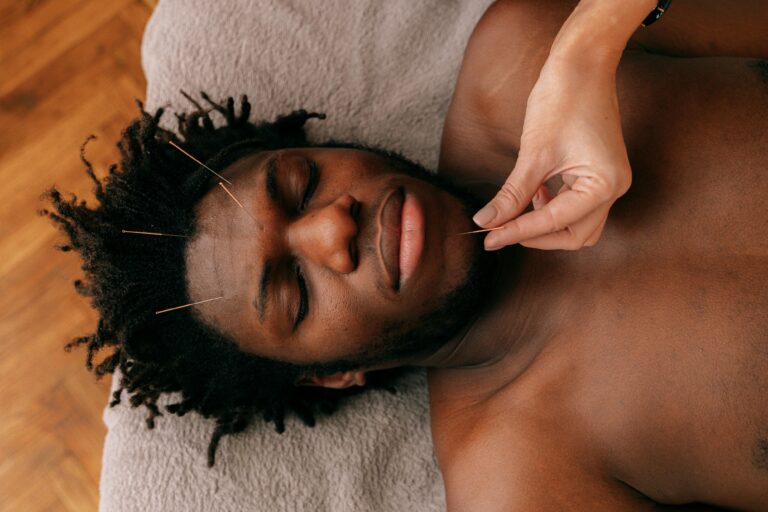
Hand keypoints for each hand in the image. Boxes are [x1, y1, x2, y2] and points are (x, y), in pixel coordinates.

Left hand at [473, 54, 631, 250]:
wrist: (582, 63)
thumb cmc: (562, 99)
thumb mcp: (533, 153)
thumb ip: (512, 194)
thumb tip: (486, 221)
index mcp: (604, 184)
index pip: (555, 222)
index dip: (518, 232)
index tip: (488, 239)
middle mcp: (614, 188)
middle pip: (574, 236)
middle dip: (536, 235)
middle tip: (499, 230)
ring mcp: (609, 182)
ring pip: (577, 225)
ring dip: (546, 224)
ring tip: (517, 206)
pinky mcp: (599, 175)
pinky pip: (577, 206)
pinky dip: (553, 208)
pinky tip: (533, 193)